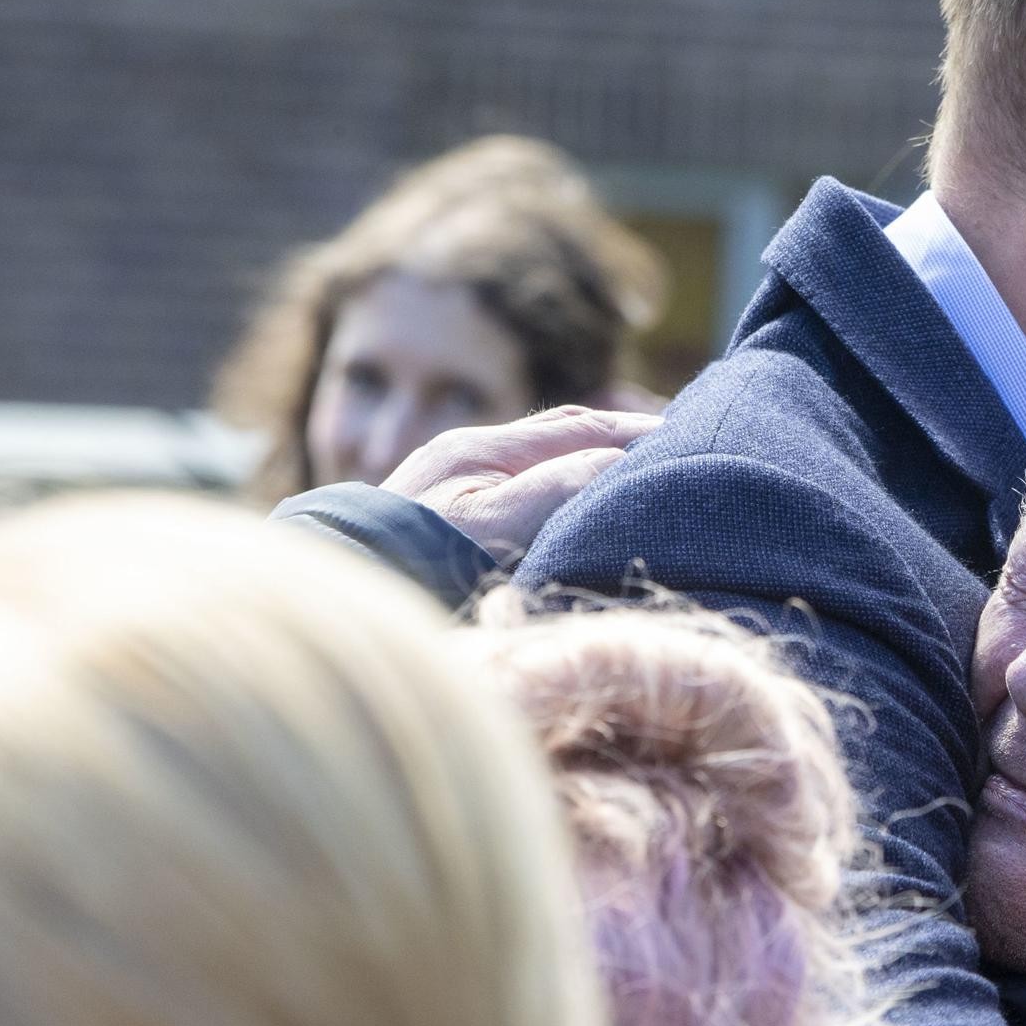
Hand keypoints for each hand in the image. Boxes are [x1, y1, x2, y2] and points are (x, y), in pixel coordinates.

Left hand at [379, 405, 662, 567]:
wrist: (341, 599)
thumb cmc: (410, 566)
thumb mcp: (487, 526)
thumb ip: (552, 487)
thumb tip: (615, 459)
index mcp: (478, 449)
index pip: (576, 426)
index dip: (633, 431)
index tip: (684, 437)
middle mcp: (466, 455)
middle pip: (560, 431)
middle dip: (619, 433)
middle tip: (675, 443)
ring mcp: (454, 483)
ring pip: (542, 456)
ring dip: (592, 455)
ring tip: (639, 466)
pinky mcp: (449, 514)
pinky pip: (524, 483)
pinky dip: (565, 481)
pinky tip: (581, 501)